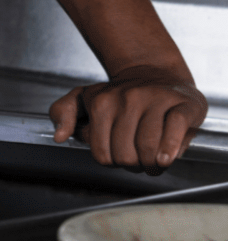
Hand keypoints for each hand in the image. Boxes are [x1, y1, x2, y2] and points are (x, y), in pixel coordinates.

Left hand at [50, 65, 207, 171]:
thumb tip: (58, 136)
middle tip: (139, 160)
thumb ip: (62, 113)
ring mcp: (155, 100)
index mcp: (100, 101)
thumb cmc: (118, 95)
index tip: (118, 155)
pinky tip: (166, 157)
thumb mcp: (83, 98)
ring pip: (150, 149)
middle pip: (126, 156)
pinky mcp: (182, 104)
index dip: (111, 162)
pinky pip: (174, 132)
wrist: (155, 73)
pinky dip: (170, 151)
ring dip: (153, 165)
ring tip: (154, 161)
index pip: (102, 154)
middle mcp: (127, 98)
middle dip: (133, 166)